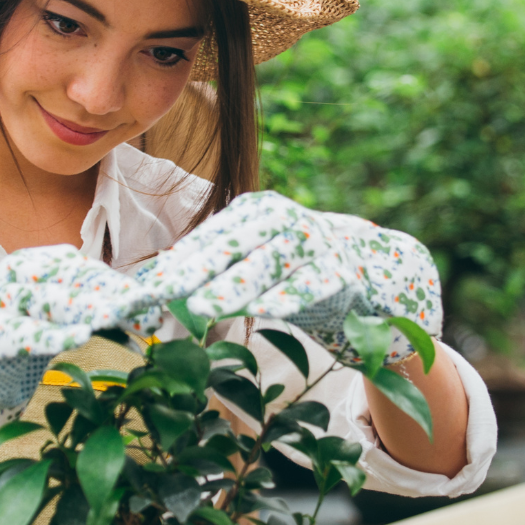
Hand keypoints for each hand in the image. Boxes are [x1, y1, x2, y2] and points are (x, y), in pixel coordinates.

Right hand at [0, 245, 157, 469]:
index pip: (89, 272)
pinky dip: (49, 336)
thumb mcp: (61, 320)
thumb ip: (97, 311)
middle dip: (114, 297)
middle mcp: (18, 276)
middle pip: (75, 283)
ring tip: (118, 314)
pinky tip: (76, 339)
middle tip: (150, 310)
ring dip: (86, 308)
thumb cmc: (21, 340)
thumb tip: (152, 312)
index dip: (124, 288)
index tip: (156, 305)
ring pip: (50, 303)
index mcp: (39, 265)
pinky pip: (21, 335)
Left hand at [135, 191, 442, 362]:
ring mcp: (317, 242)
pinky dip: (290, 296)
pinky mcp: (344, 268)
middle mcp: (284, 220)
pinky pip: (313, 284)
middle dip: (197, 270)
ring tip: (203, 307)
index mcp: (257, 213)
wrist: (376, 273)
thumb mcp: (256, 265)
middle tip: (164, 293)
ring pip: (270, 264)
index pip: (210, 238)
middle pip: (234, 246)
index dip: (179, 263)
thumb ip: (216, 270)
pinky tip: (267, 311)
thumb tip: (158, 281)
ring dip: (235, 286)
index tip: (148, 288)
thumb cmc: (301, 272)